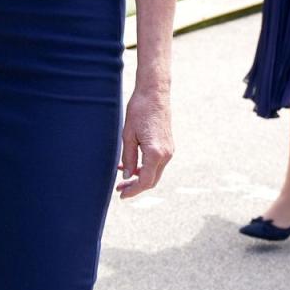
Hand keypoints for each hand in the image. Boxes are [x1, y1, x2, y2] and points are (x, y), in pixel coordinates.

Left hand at [115, 84, 172, 199]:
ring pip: (155, 173)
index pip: (145, 181)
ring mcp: (169, 150)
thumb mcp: (127, 135)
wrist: (154, 93)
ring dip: (140, 177)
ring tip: (122, 178)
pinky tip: (131, 165)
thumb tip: (127, 177)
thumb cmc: (139, 110)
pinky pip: (157, 163)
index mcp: (155, 153)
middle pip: (152, 180)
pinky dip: (145, 168)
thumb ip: (128, 158)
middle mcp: (166, 154)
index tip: (121, 195)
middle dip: (136, 187)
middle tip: (119, 189)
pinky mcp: (168, 145)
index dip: (133, 191)